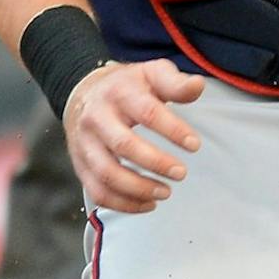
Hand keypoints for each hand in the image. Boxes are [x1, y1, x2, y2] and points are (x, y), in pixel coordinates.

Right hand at [62, 59, 205, 212]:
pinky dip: (123, 204)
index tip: (195, 145)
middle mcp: (97, 118)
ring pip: (107, 173)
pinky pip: (97, 191)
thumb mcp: (152, 74)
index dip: (172, 130)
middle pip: (124, 145)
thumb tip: (198, 85)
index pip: (147, 113)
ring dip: (138, 188)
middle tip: (181, 173)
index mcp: (120, 93)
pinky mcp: (80, 165)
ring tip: (166, 193)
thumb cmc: (127, 87)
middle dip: (156, 163)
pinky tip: (148, 204)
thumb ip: (176, 83)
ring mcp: (85, 143)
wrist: (83, 93)